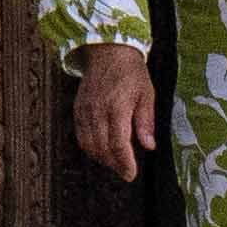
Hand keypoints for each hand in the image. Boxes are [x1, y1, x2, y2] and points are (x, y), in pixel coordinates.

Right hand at [71, 44, 157, 181]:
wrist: (108, 51)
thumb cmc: (131, 72)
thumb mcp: (147, 93)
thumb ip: (146, 121)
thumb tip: (149, 146)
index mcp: (117, 107)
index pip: (118, 143)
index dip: (124, 162)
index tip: (131, 174)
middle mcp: (97, 111)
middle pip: (102, 148)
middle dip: (114, 164)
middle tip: (126, 171)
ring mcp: (84, 111)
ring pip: (88, 145)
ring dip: (102, 158)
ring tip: (116, 162)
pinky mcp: (77, 111)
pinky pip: (81, 136)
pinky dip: (90, 148)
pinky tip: (102, 150)